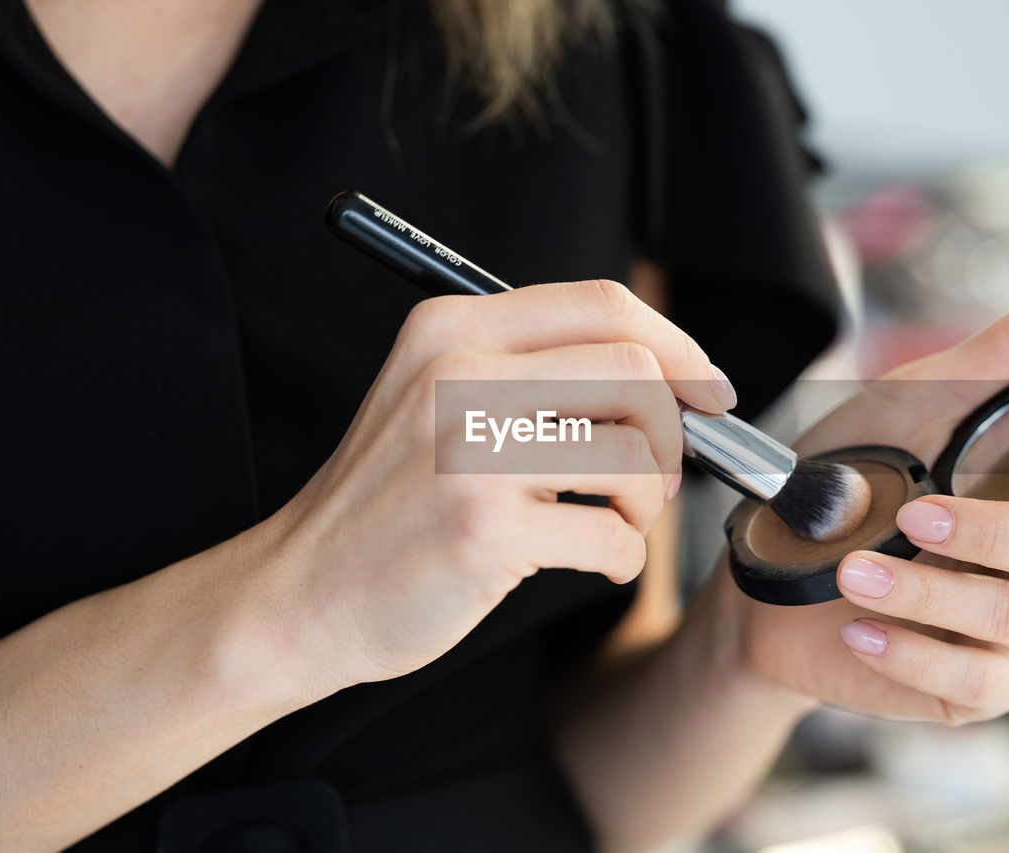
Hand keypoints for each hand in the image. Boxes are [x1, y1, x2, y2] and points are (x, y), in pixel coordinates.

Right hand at [259, 280, 733, 689]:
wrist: (299, 594)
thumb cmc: (388, 502)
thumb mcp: (433, 400)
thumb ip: (528, 371)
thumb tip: (664, 377)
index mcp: (450, 329)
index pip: (602, 306)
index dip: (677, 346)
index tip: (708, 387)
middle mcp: (457, 376)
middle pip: (633, 371)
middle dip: (672, 429)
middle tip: (660, 474)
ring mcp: (469, 453)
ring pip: (634, 456)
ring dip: (648, 502)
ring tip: (615, 522)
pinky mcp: (482, 531)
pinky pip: (613, 538)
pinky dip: (623, 558)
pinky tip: (593, 562)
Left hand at [724, 270, 1008, 723]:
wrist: (763, 575)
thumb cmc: (844, 481)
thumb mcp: (907, 407)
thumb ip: (998, 357)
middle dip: (995, 534)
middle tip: (913, 516)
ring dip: (927, 593)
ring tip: (850, 570)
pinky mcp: (974, 685)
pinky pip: (980, 683)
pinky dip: (914, 652)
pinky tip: (859, 629)